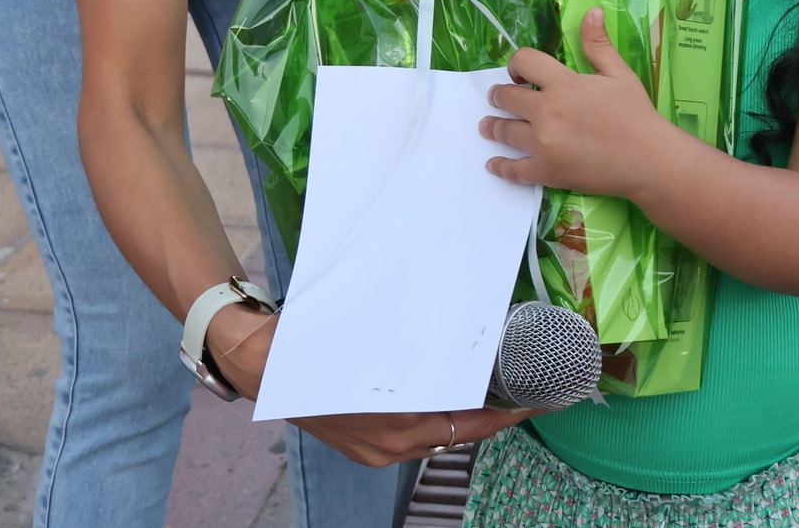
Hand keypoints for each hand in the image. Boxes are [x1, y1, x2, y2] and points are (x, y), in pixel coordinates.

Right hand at [209, 305, 543, 465]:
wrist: (263, 363)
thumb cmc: (318, 346)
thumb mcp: (375, 347)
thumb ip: (418, 361)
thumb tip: (459, 350)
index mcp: (398, 425)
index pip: (470, 425)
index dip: (506, 415)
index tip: (535, 403)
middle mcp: (391, 446)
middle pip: (457, 436)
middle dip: (488, 416)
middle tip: (518, 391)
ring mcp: (376, 450)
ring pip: (436, 438)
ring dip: (459, 417)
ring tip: (484, 390)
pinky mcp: (363, 446)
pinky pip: (413, 438)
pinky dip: (432, 419)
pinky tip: (438, 396)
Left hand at [483, 8, 670, 198]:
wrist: (649, 160)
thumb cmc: (636, 114)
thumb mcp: (619, 73)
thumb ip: (598, 44)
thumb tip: (591, 11)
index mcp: (563, 84)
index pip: (524, 62)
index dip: (516, 63)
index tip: (518, 72)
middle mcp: (547, 112)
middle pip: (507, 98)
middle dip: (500, 95)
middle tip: (498, 98)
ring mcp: (543, 144)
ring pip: (504, 131)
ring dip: (493, 127)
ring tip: (488, 126)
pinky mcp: (547, 172)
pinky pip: (514, 170)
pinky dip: (501, 166)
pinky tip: (494, 163)